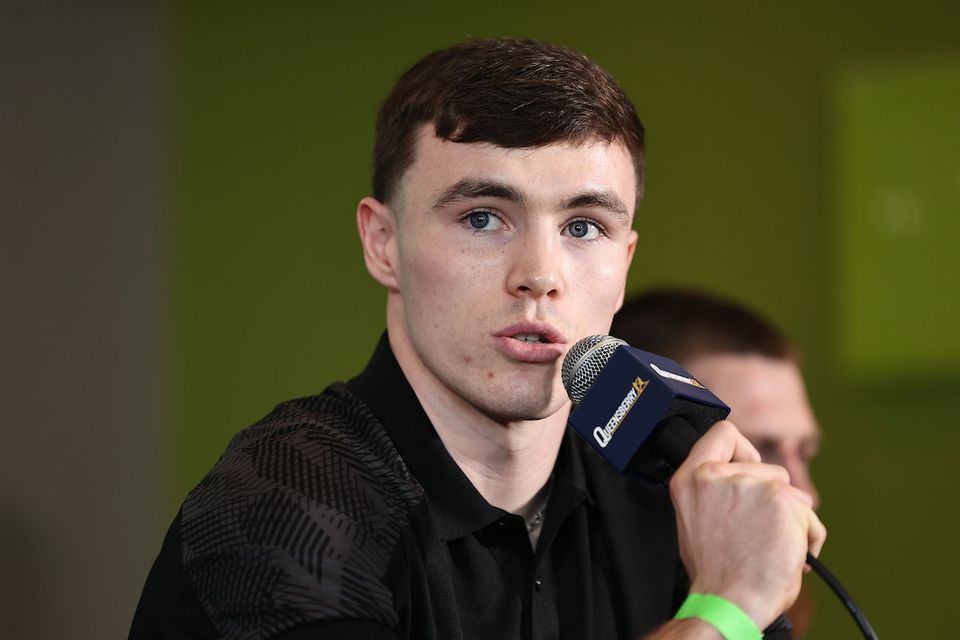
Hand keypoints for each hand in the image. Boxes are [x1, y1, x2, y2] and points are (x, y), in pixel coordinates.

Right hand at [669, 421, 825, 628]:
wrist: (728, 602)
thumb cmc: (716, 572)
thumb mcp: (698, 519)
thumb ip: (717, 491)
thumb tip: (748, 482)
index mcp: (691, 479)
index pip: (721, 434)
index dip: (741, 449)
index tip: (747, 466)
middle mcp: (717, 475)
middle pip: (765, 466)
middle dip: (773, 496)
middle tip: (760, 530)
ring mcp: (750, 484)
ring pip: (791, 493)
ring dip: (791, 518)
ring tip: (773, 546)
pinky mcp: (781, 499)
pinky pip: (809, 516)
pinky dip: (808, 537)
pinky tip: (789, 556)